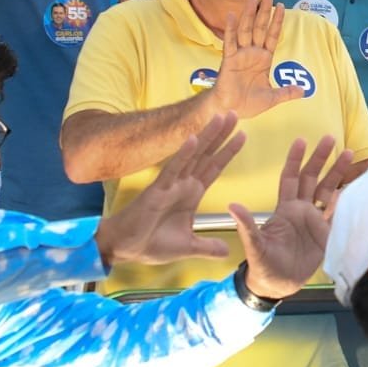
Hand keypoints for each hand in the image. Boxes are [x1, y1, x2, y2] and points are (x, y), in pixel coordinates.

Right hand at [95, 114, 244, 266]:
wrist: (125, 249)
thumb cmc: (151, 243)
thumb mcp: (188, 247)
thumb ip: (207, 247)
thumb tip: (227, 253)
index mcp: (191, 194)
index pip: (214, 168)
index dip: (228, 151)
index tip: (242, 134)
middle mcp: (183, 185)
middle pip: (207, 155)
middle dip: (221, 135)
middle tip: (234, 113)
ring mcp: (171, 185)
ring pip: (192, 156)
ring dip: (206, 137)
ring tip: (220, 117)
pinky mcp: (158, 190)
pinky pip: (173, 170)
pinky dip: (183, 154)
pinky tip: (193, 139)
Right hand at [212, 0, 304, 118]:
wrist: (230, 110)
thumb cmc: (248, 103)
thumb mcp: (272, 98)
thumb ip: (286, 92)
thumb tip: (303, 91)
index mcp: (264, 59)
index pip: (272, 35)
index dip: (277, 21)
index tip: (282, 5)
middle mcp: (252, 53)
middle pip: (259, 28)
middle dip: (264, 11)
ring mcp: (240, 55)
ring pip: (245, 30)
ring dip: (249, 15)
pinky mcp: (228, 61)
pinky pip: (229, 43)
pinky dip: (230, 29)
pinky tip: (231, 16)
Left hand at [231, 135, 351, 298]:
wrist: (278, 285)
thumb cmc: (262, 265)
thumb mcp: (254, 245)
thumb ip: (248, 225)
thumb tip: (233, 205)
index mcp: (285, 209)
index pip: (290, 178)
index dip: (295, 160)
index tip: (301, 141)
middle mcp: (301, 210)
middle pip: (312, 177)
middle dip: (320, 158)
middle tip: (330, 138)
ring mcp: (315, 221)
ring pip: (328, 190)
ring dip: (337, 172)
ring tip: (349, 152)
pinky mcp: (326, 233)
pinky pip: (338, 212)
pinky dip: (347, 199)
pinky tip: (358, 185)